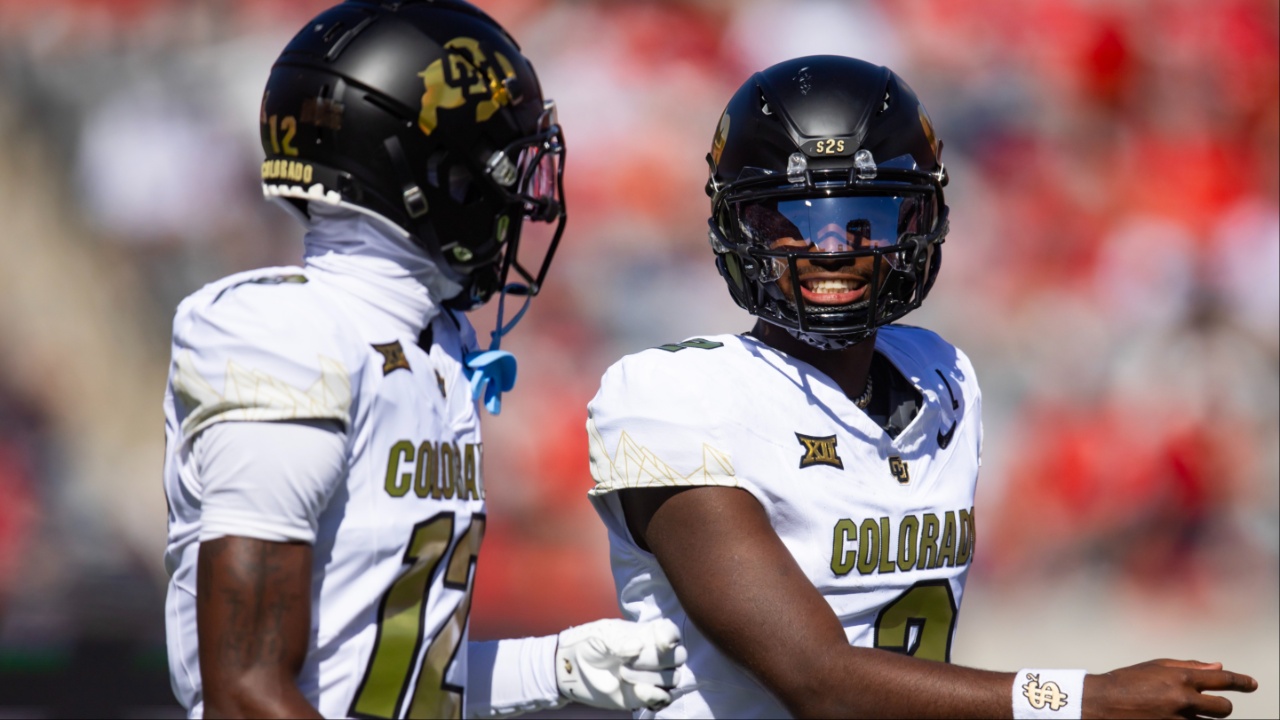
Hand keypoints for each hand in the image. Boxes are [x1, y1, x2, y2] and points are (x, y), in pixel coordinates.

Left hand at [555, 618, 686, 711]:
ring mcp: (652, 676)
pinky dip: (654, 696)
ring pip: (673, 679)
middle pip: (679, 657)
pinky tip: (636, 690)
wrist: (573, 668)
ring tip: (623, 673)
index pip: (672, 633)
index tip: (660, 642)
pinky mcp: (645, 697)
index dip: (671, 637)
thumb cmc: (589, 643)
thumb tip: (638, 647)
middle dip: (656, 660)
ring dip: (650, 677)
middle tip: (629, 661)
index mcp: (648, 633)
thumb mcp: (602, 635)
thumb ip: (621, 640)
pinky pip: (664, 699)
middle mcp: (655, 654)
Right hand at [1084, 659, 1256, 718]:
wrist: (1101, 703)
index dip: (1241, 682)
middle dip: (1221, 706)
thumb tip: (1219, 667)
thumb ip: (1189, 666)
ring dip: (1201, 717)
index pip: (1223, 680)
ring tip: (1179, 710)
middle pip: (1224, 708)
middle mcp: (1184, 699)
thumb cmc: (1127, 681)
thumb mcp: (1156, 666)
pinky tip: (1171, 716)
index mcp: (1181, 678)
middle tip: (1211, 704)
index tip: (1252, 684)